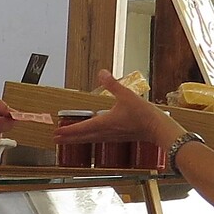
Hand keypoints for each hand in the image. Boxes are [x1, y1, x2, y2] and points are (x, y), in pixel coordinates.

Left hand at [53, 70, 172, 146]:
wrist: (158, 128)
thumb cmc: (144, 114)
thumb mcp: (127, 95)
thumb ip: (112, 84)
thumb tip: (101, 73)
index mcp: (105, 123)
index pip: (82, 128)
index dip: (68, 130)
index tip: (57, 132)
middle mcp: (106, 132)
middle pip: (83, 137)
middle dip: (68, 138)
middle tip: (55, 139)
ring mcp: (112, 137)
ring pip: (90, 140)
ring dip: (78, 141)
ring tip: (68, 141)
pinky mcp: (118, 138)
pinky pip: (99, 140)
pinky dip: (90, 140)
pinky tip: (91, 138)